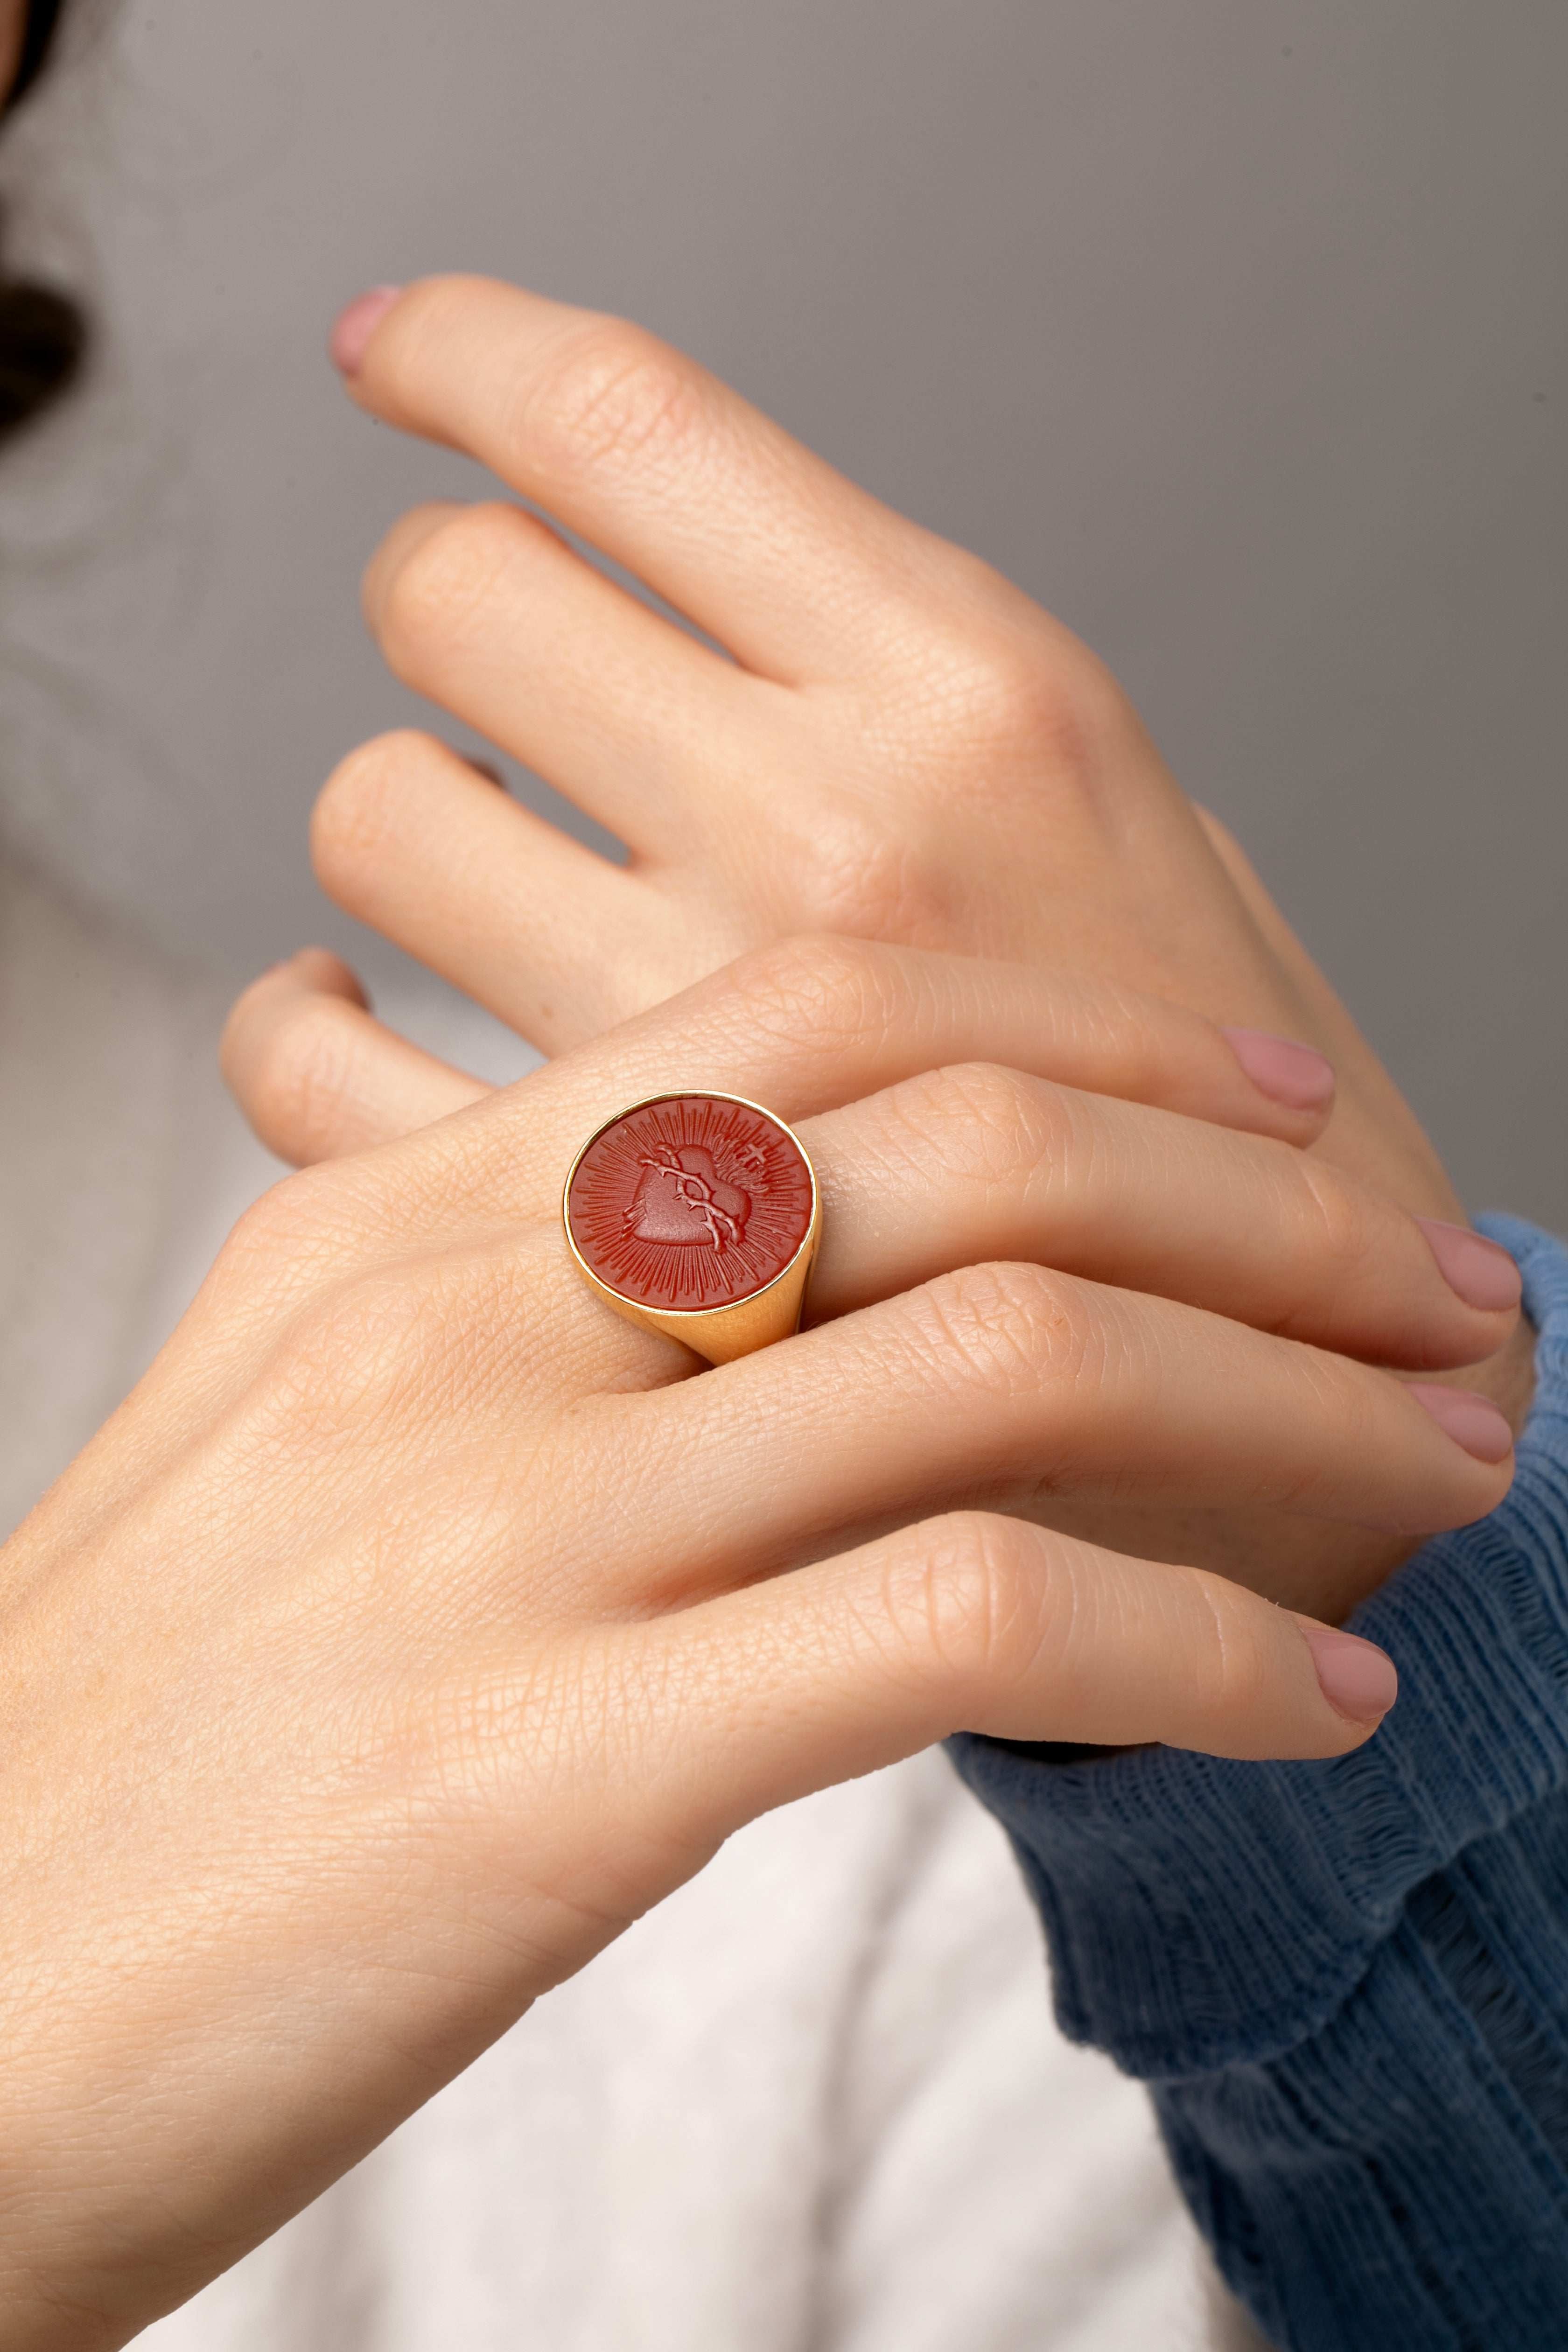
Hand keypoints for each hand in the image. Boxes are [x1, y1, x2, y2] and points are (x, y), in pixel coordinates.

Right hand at [2, 940, 1511, 2345]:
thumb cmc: (144, 1731)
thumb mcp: (312, 1445)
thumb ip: (522, 1327)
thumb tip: (759, 1258)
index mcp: (401, 1224)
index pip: (817, 1014)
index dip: (1093, 1031)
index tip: (1268, 1106)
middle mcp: (466, 1332)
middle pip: (967, 1153)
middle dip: (1260, 1207)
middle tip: (1427, 1289)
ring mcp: (509, 1536)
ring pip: (1013, 1361)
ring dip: (1290, 1410)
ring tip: (1438, 1472)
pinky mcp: (551, 1768)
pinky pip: (971, 1623)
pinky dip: (1199, 1647)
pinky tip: (1308, 1692)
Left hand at [226, 276, 1529, 1605]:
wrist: (1323, 1385)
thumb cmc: (1216, 1097)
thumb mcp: (1113, 816)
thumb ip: (902, 689)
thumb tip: (663, 575)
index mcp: (977, 694)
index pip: (631, 426)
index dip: (468, 353)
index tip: (399, 357)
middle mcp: (831, 831)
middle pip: (454, 591)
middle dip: (452, 616)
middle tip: (508, 694)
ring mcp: (705, 1037)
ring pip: (375, 814)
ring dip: (410, 836)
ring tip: (487, 895)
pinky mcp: (600, 1231)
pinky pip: (319, 1069)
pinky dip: (313, 1041)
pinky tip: (373, 1044)